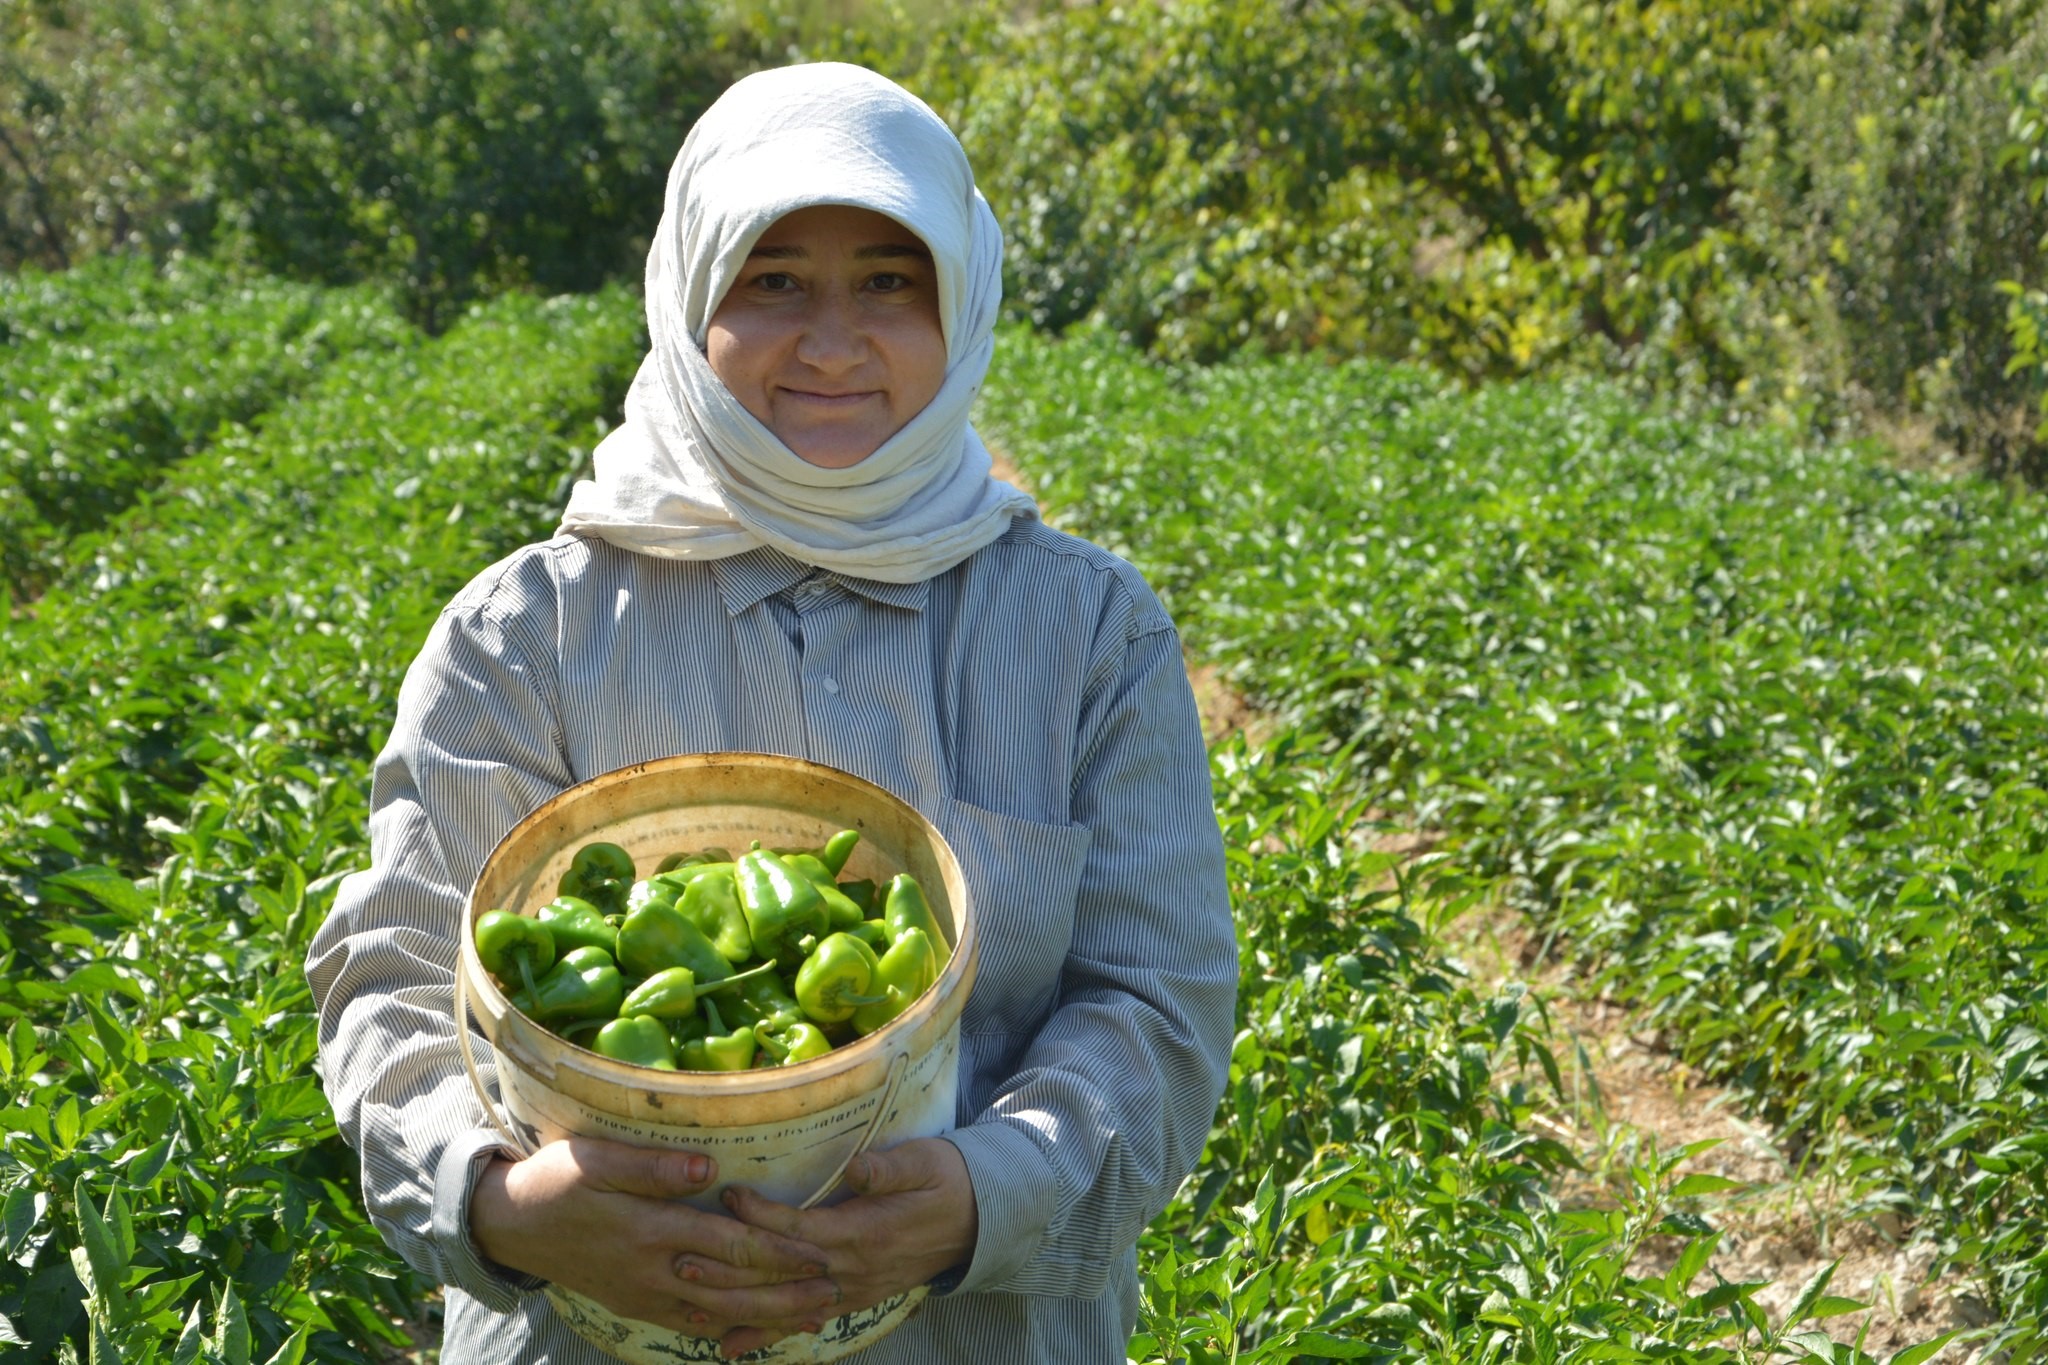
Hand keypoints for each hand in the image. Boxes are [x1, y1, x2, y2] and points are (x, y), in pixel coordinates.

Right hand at [469, 1136, 842, 1338]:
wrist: (509, 1226)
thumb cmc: (556, 1181)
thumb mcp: (596, 1160)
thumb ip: (651, 1166)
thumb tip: (709, 1168)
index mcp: (651, 1231)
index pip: (730, 1246)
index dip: (779, 1253)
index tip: (820, 1252)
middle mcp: (654, 1272)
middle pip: (734, 1289)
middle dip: (788, 1294)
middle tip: (835, 1291)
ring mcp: (644, 1295)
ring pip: (718, 1313)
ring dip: (768, 1316)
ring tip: (813, 1315)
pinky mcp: (636, 1304)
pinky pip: (690, 1324)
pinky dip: (728, 1328)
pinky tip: (755, 1330)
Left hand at [714, 1137, 977, 1357]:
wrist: (979, 1220)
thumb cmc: (946, 1180)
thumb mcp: (923, 1162)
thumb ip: (889, 1168)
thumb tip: (858, 1167)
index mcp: (864, 1232)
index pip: (800, 1227)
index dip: (762, 1214)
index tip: (729, 1196)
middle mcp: (851, 1269)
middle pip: (780, 1274)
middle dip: (730, 1269)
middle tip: (682, 1259)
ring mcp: (851, 1290)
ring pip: (785, 1305)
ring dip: (737, 1307)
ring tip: (690, 1304)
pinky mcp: (853, 1299)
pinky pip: (803, 1320)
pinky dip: (766, 1334)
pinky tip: (730, 1345)